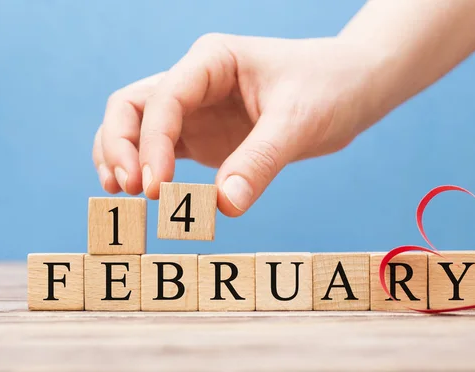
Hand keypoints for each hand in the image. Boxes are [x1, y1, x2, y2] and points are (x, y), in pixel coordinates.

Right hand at [93, 34, 382, 215]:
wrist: (353, 88)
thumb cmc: (329, 88)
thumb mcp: (298, 121)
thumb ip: (261, 161)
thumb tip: (224, 206)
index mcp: (212, 61)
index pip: (164, 99)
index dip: (151, 143)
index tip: (156, 187)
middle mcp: (196, 82)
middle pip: (133, 107)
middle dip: (121, 146)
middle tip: (130, 190)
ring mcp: (198, 110)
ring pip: (139, 128)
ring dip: (124, 158)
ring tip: (124, 195)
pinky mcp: (206, 136)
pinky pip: (164, 151)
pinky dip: (149, 172)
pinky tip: (150, 197)